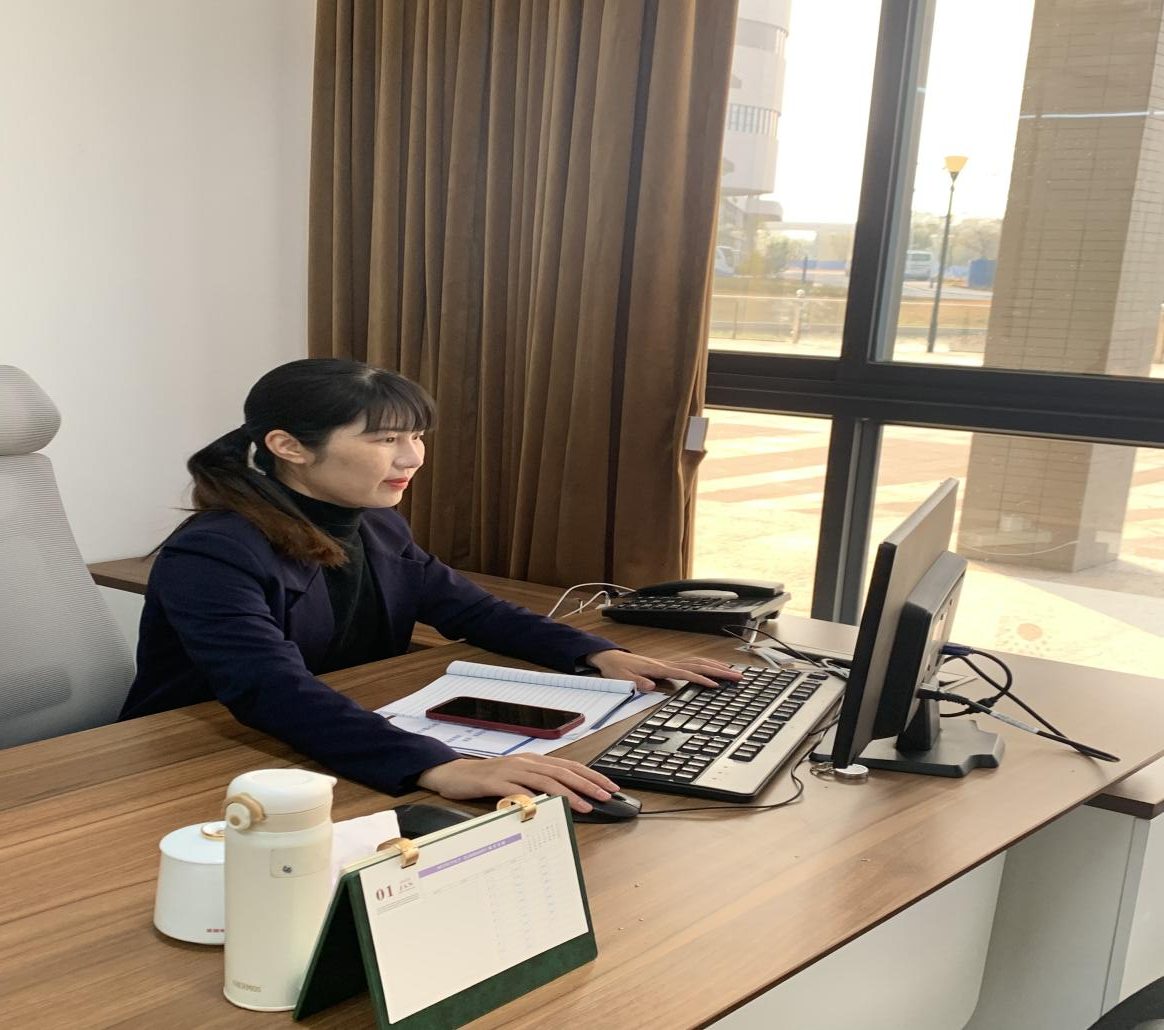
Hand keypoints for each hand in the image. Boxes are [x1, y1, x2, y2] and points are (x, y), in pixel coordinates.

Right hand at [416, 754, 619, 813]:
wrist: (453, 774)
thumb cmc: (487, 779)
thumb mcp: (516, 778)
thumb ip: (537, 784)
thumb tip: (565, 796)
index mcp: (533, 761)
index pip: (569, 766)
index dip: (591, 775)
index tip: (609, 786)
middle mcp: (526, 762)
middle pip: (563, 772)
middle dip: (587, 784)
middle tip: (606, 795)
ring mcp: (511, 770)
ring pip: (546, 780)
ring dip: (568, 793)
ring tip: (585, 805)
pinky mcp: (495, 781)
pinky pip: (518, 790)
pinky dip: (534, 799)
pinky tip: (546, 807)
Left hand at [584, 650, 742, 690]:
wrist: (611, 657)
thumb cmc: (617, 668)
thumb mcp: (622, 678)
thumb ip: (636, 682)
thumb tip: (650, 686)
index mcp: (658, 667)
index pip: (685, 673)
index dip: (701, 679)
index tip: (716, 685)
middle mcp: (667, 663)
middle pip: (699, 665)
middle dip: (719, 671)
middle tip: (738, 677)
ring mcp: (670, 663)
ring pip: (698, 662)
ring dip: (717, 667)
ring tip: (734, 673)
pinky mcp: (669, 665)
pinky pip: (692, 663)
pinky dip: (706, 665)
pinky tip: (715, 668)